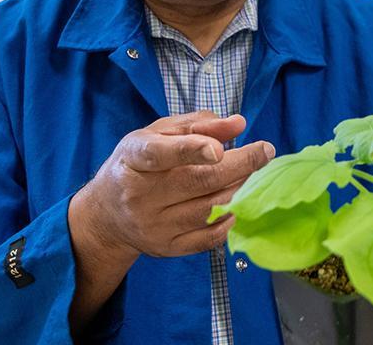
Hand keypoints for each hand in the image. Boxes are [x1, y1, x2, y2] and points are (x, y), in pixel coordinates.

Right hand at [71, 111, 274, 259]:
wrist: (106, 216)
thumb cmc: (137, 166)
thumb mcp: (157, 134)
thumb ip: (197, 125)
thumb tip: (238, 124)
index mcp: (134, 159)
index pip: (161, 154)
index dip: (192, 150)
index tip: (220, 149)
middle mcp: (140, 195)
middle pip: (198, 181)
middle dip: (240, 165)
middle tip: (265, 151)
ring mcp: (153, 226)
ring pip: (209, 208)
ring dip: (240, 189)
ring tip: (254, 174)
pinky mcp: (166, 248)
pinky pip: (208, 238)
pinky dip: (230, 220)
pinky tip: (239, 203)